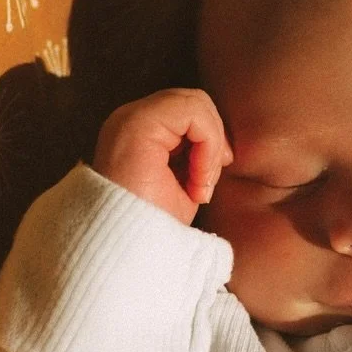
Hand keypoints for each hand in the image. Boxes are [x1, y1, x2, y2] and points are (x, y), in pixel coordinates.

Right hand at [92, 89, 234, 225]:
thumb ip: (196, 156)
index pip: (188, 112)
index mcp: (138, 132)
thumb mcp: (183, 185)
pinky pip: (193, 112)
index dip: (209, 141)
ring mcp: (131, 117)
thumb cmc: (154, 225)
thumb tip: (225, 145)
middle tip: (205, 185)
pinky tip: (196, 181)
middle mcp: (130, 118)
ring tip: (199, 186)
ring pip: (197, 102)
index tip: (206, 184)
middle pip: (194, 101)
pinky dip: (208, 145)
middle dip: (213, 141)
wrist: (127, 250)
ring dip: (211, 147)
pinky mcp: (138, 122)